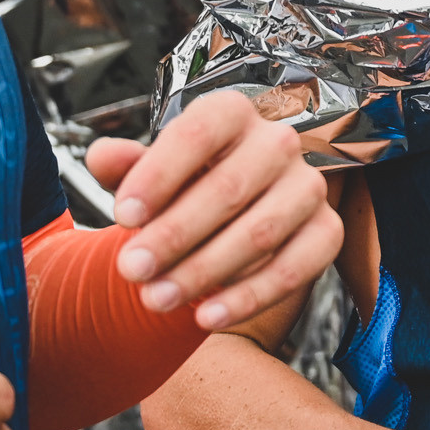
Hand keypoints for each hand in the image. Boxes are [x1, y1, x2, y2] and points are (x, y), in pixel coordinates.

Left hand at [84, 91, 337, 329]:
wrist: (228, 214)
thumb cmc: (184, 187)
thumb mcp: (148, 173)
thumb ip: (123, 166)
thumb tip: (102, 157)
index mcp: (231, 112)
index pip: (197, 134)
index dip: (158, 175)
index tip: (122, 216)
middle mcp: (278, 142)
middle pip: (228, 188)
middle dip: (174, 234)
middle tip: (131, 270)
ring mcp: (308, 186)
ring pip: (260, 232)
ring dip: (205, 271)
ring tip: (156, 299)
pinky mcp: (327, 230)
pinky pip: (295, 268)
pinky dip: (249, 297)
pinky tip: (206, 317)